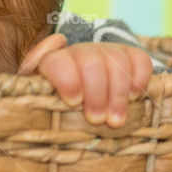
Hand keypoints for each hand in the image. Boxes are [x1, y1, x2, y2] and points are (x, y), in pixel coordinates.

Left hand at [25, 41, 152, 126]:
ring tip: (115, 121)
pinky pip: (140, 60)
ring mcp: (105, 52)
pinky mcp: (129, 56)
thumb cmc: (55, 105)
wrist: (80, 96)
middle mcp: (80, 52)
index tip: (74, 102)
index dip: (67, 79)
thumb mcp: (35, 98)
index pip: (57, 60)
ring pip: (116, 62)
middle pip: (91, 63)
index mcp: (52, 62)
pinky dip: (138, 79)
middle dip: (96, 94)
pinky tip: (132, 97)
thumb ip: (31, 83)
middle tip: (97, 120)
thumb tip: (49, 50)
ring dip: (117, 95)